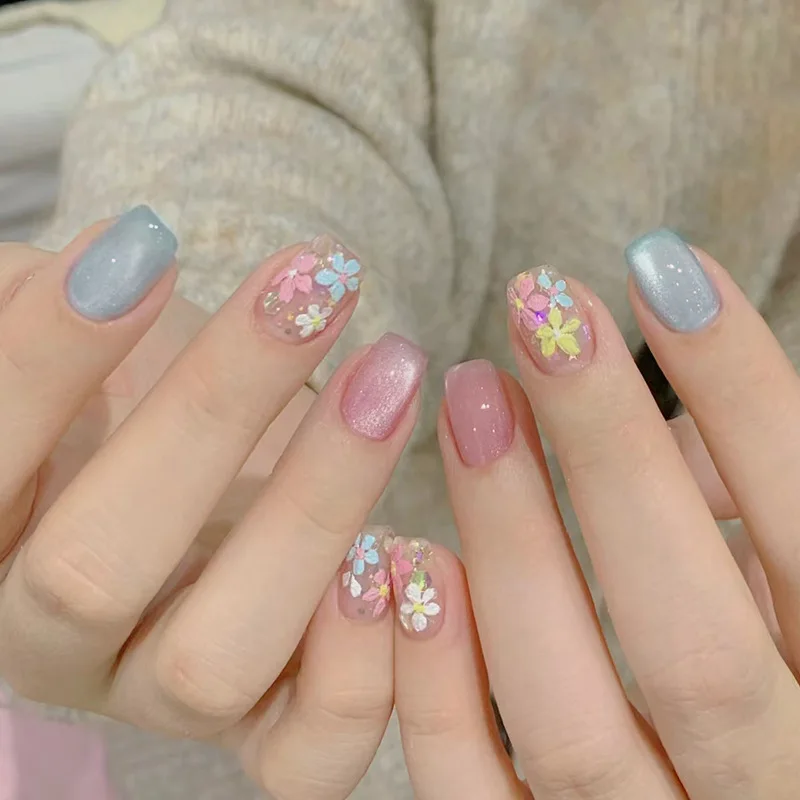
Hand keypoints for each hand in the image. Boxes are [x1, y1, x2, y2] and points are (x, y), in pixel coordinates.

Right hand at [0, 208, 425, 798]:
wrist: (207, 439)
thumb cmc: (137, 371)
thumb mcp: (80, 322)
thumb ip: (50, 312)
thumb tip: (99, 270)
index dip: (49, 357)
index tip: (147, 244)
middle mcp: (55, 643)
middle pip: (95, 572)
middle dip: (212, 411)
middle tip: (310, 289)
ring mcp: (162, 695)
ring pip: (215, 659)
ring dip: (317, 507)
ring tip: (390, 378)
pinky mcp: (267, 722)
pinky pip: (306, 755)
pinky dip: (362, 666)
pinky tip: (406, 546)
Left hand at [390, 232, 799, 797]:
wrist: (742, 790)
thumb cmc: (780, 660)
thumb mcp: (794, 581)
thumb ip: (746, 500)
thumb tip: (672, 415)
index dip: (743, 391)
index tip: (658, 266)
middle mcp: (768, 784)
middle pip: (688, 638)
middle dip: (610, 457)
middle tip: (539, 311)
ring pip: (570, 719)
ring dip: (512, 545)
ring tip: (468, 399)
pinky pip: (478, 796)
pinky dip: (438, 686)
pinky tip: (411, 562)